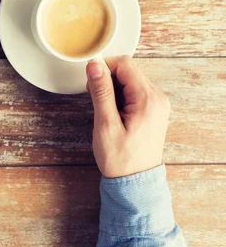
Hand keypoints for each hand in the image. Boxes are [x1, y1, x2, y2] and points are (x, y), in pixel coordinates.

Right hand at [86, 56, 170, 178]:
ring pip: (130, 80)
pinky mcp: (153, 110)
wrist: (135, 183)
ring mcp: (157, 104)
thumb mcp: (106, 124)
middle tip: (96, 101)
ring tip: (106, 113)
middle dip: (107, 80)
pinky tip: (114, 115)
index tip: (90, 84)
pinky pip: (134, 92)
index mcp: (148, 99)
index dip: (103, 68)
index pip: (124, 64)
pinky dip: (120, 97)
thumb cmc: (120, 159)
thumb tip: (94, 65)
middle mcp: (157, 98)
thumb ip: (101, 92)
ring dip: (113, 89)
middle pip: (128, 70)